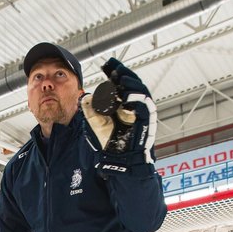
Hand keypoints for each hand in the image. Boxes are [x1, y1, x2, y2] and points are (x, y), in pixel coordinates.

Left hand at [83, 58, 156, 177]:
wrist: (121, 166)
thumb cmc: (111, 149)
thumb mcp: (96, 126)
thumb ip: (91, 112)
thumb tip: (86, 97)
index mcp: (125, 107)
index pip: (122, 85)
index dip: (115, 73)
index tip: (106, 65)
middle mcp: (135, 109)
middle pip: (133, 85)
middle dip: (123, 73)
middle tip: (113, 67)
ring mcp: (143, 116)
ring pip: (142, 93)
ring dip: (131, 83)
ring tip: (120, 76)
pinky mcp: (146, 124)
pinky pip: (145, 108)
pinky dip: (136, 100)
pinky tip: (126, 95)